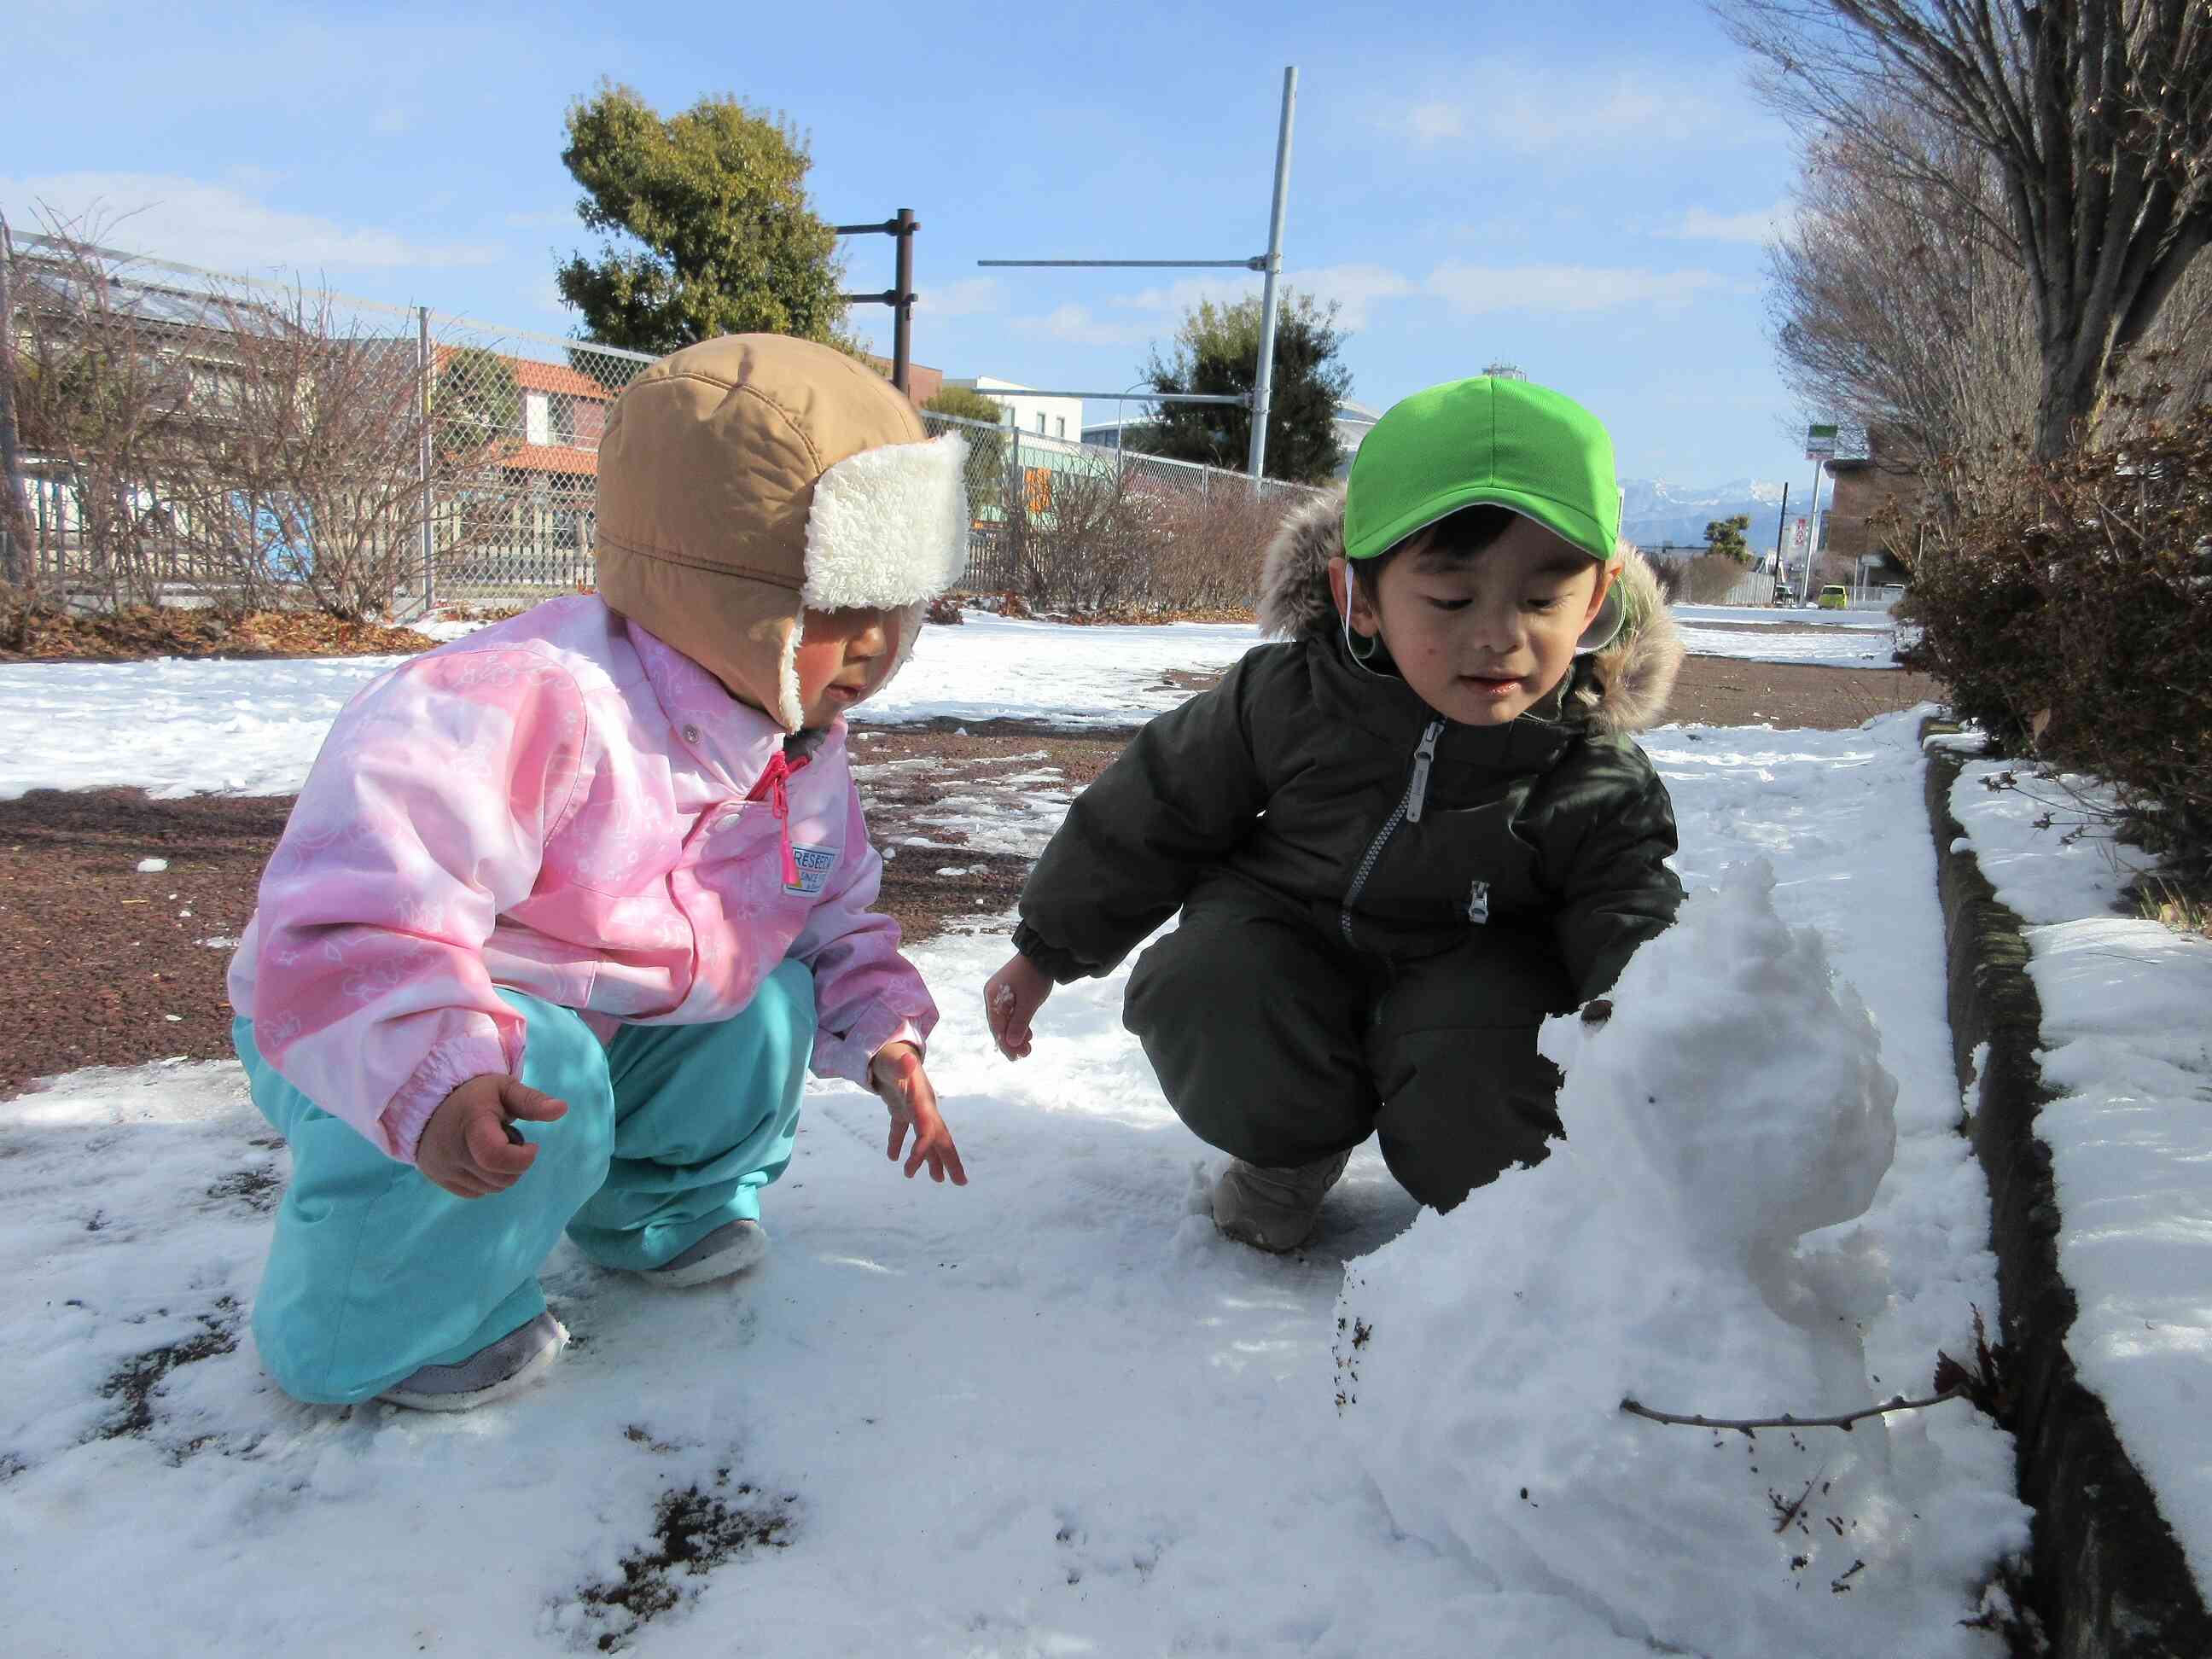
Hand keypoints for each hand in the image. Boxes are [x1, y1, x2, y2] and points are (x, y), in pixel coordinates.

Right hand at [416, 1073, 567, 1199]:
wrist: (430, 1102)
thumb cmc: (475, 1095)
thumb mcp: (504, 1089)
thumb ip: (532, 1101)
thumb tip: (562, 1109)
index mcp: (472, 1123)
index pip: (496, 1156)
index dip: (522, 1157)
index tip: (531, 1145)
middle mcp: (452, 1150)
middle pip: (501, 1178)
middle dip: (516, 1163)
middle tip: (509, 1140)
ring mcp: (443, 1168)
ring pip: (492, 1188)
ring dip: (502, 1172)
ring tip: (491, 1145)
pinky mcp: (439, 1179)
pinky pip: (477, 1193)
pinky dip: (487, 1180)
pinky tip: (480, 1158)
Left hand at [870, 1041, 966, 1184]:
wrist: (887, 1047)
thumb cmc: (891, 1056)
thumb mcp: (894, 1060)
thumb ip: (902, 1064)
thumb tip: (906, 1061)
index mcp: (923, 1102)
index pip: (928, 1131)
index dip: (923, 1150)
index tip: (910, 1169)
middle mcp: (924, 1108)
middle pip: (941, 1138)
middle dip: (950, 1161)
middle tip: (960, 1182)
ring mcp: (913, 1108)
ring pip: (927, 1138)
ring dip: (931, 1158)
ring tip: (937, 1179)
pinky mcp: (900, 1107)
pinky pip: (901, 1129)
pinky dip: (898, 1142)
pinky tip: (893, 1157)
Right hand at [982, 952, 1052, 1060]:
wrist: (1042, 953)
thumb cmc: (1034, 977)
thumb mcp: (1028, 1003)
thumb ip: (1019, 1024)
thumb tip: (1010, 1043)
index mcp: (993, 997)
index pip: (997, 1027)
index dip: (1005, 1044)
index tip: (1015, 1058)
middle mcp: (993, 995)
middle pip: (1000, 1024)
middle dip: (1012, 1041)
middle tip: (1025, 1054)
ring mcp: (1002, 993)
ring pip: (1007, 1019)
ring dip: (1017, 1033)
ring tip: (1028, 1047)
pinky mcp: (1011, 991)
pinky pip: (1012, 1012)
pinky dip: (1020, 1023)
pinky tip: (1028, 1034)